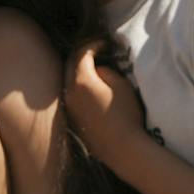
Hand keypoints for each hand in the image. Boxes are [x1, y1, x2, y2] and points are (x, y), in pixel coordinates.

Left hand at [62, 44, 146, 165]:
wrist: (122, 149)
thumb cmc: (125, 114)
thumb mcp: (121, 85)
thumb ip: (106, 71)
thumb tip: (97, 71)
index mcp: (80, 81)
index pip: (81, 53)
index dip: (93, 44)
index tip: (105, 43)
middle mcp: (69, 93)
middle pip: (70, 66)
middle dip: (82, 56)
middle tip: (97, 52)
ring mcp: (68, 108)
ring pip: (68, 82)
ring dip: (78, 72)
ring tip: (94, 69)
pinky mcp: (72, 120)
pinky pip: (71, 96)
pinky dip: (78, 87)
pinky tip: (90, 90)